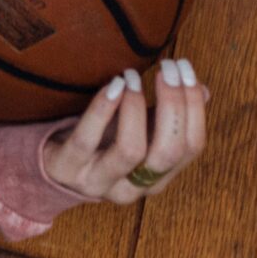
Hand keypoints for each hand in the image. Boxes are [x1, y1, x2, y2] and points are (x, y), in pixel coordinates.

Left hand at [40, 58, 210, 203]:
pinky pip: (88, 139)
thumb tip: (203, 90)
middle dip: (173, 106)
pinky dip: (103, 109)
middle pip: (168, 151)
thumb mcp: (139, 131)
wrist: (53, 165)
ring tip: (133, 77)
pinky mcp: (67, 169)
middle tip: (167, 70)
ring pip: (131, 149)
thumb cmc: (101, 143)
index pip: (191, 147)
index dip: (194, 108)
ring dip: (136, 107)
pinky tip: (112, 85)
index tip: (187, 71)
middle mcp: (133, 188)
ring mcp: (99, 182)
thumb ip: (168, 115)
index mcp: (158, 179)